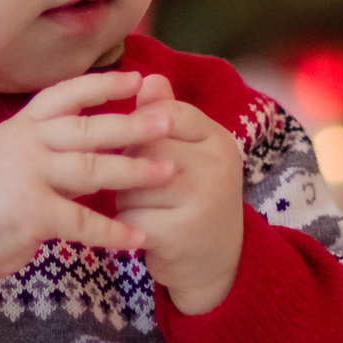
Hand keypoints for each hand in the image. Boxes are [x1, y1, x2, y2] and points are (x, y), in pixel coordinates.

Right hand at [0, 73, 171, 290]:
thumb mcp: (10, 153)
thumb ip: (49, 141)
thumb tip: (98, 128)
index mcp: (22, 126)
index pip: (65, 95)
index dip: (102, 85)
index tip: (137, 78)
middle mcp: (26, 145)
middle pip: (88, 129)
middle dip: (132, 124)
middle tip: (168, 121)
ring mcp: (28, 177)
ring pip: (91, 168)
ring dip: (134, 171)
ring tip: (168, 173)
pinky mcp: (32, 214)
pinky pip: (82, 221)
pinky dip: (113, 231)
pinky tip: (138, 235)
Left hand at [100, 75, 244, 315]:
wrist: (218, 264)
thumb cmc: (193, 200)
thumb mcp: (190, 154)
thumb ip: (166, 117)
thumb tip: (148, 77)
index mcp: (218, 140)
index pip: (165, 114)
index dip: (141, 129)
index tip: (140, 147)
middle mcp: (216, 166)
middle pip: (143, 146)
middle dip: (129, 164)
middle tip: (139, 182)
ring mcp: (201, 199)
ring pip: (131, 182)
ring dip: (125, 197)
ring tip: (147, 208)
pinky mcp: (180, 232)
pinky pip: (128, 215)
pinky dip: (125, 225)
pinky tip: (143, 231)